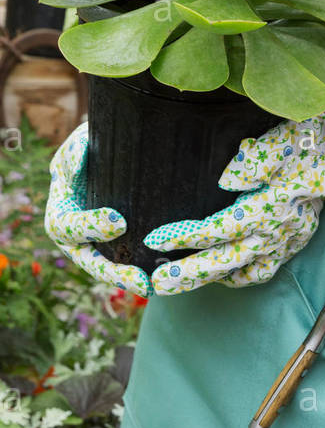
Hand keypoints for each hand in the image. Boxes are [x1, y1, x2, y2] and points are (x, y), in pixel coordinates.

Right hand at [44, 121, 153, 298]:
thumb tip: (79, 161)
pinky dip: (139, 269)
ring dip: (127, 279)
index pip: (66, 226)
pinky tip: (161, 276)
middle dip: (112, 272)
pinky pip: (124, 260)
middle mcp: (73, 233)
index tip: (120, 221)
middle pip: (87, 260)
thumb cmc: (94, 146)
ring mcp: (93, 242)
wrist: (114, 151)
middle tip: (140, 280)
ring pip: (106, 267)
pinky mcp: (116, 243)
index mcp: (60, 209)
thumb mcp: (83, 141)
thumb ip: (77, 150)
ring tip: (151, 286)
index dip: (89, 226)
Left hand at [143, 73, 324, 294]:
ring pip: (245, 272)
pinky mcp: (295, 241)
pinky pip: (264, 270)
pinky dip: (241, 276)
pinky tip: (225, 274)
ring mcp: (288, 240)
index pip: (219, 229)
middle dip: (190, 273)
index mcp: (271, 206)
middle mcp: (278, 231)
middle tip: (158, 283)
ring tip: (184, 280)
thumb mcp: (283, 141)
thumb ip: (253, 161)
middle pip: (227, 261)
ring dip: (213, 278)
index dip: (185, 237)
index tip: (156, 241)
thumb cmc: (315, 141)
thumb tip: (225, 180)